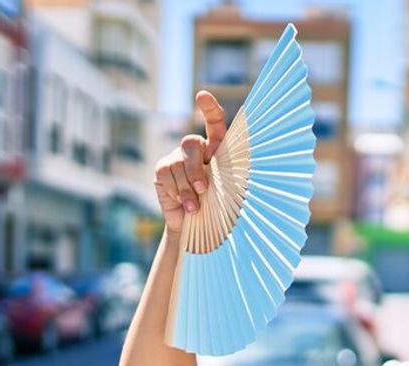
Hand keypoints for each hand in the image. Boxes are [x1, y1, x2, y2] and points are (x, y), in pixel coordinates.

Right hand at [153, 90, 226, 233]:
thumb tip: (247, 174)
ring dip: (186, 189)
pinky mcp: (162, 170)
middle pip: (191, 143)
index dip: (209, 108)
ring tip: (194, 208)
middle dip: (196, 169)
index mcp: (218, 150)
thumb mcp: (232, 193)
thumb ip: (234, 180)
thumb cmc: (221, 208)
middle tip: (202, 190)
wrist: (197, 227)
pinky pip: (166, 175)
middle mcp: (196, 149)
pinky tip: (183, 205)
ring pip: (177, 164)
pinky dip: (176, 192)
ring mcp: (176, 157)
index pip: (214, 123)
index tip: (202, 96)